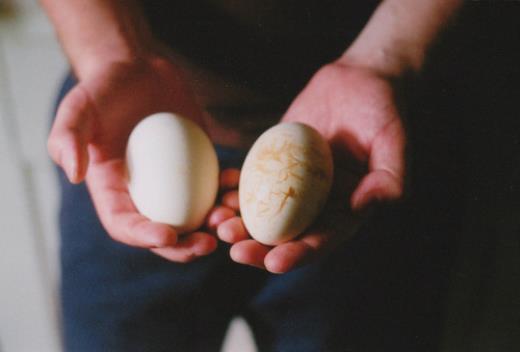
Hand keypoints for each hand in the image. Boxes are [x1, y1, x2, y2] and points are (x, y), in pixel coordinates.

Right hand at [48, 55, 219, 261]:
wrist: (136, 69)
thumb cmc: (103, 89)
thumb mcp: (78, 108)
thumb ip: (68, 138)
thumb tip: (75, 176)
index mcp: (112, 191)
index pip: (125, 225)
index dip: (144, 237)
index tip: (168, 236)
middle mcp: (144, 194)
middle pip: (164, 234)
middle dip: (185, 247)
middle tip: (207, 244)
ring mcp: (174, 182)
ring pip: (194, 216)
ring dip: (213, 224)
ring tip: (229, 217)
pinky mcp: (196, 165)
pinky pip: (213, 186)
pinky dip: (226, 190)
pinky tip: (235, 182)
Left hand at [216, 62, 405, 272]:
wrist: (357, 81)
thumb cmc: (382, 110)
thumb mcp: (394, 141)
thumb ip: (389, 176)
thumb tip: (365, 206)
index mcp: (346, 209)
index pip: (322, 240)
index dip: (299, 254)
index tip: (274, 262)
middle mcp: (317, 203)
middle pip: (287, 235)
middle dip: (261, 248)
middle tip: (236, 251)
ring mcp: (294, 184)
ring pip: (264, 214)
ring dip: (242, 225)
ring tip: (219, 227)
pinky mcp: (275, 163)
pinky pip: (253, 182)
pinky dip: (235, 192)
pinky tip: (217, 197)